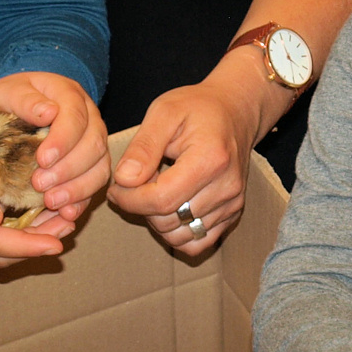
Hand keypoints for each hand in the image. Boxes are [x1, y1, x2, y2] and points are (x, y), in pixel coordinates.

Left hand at [0, 73, 109, 226]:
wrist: (16, 110)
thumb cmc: (10, 101)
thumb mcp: (7, 93)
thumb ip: (24, 100)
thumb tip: (47, 112)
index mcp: (69, 95)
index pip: (75, 116)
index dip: (63, 140)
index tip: (41, 159)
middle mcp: (90, 118)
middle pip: (93, 144)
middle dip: (68, 168)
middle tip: (39, 184)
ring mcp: (94, 142)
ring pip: (100, 168)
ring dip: (77, 188)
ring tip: (50, 201)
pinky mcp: (92, 165)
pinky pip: (95, 185)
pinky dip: (82, 201)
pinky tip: (66, 213)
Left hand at [110, 53, 274, 254]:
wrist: (235, 112)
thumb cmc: (196, 108)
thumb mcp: (164, 112)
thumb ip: (143, 147)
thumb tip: (124, 180)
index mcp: (210, 160)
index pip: (160, 200)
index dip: (129, 199)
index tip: (116, 186)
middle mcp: (226, 187)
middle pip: (168, 220)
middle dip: (140, 207)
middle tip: (132, 185)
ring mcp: (233, 204)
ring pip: (179, 236)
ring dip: (156, 221)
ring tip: (154, 192)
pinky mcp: (233, 214)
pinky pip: (197, 243)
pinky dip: (176, 233)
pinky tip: (170, 208)